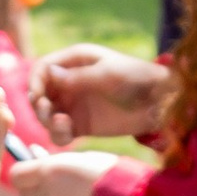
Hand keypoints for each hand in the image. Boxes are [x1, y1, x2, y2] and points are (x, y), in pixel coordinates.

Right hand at [31, 42, 171, 145]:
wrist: (160, 104)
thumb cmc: (137, 79)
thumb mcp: (107, 74)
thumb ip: (77, 77)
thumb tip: (48, 74)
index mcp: (75, 61)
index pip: (43, 68)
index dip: (35, 81)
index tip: (39, 96)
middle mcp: (70, 82)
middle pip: (40, 93)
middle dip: (39, 104)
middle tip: (49, 113)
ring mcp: (74, 104)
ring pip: (46, 114)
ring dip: (47, 121)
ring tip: (63, 125)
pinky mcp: (81, 125)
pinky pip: (59, 132)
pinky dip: (58, 134)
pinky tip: (69, 134)